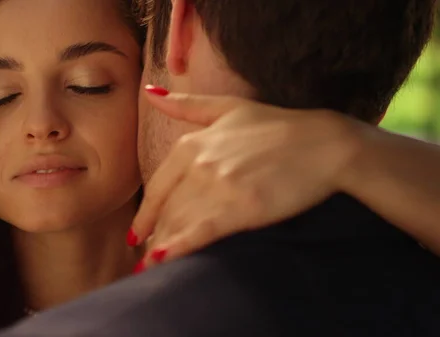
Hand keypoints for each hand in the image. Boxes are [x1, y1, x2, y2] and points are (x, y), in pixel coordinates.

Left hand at [131, 86, 363, 271]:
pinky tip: (163, 261)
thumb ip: (185, 104)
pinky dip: (178, 248)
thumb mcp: (228, 108)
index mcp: (192, 144)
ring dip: (162, 247)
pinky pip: (200, 232)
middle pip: (166, 210)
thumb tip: (150, 93)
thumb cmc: (277, 125)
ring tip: (153, 270)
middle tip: (147, 258)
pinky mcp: (241, 208)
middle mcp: (200, 164)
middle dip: (154, 236)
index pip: (157, 187)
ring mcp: (220, 186)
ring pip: (179, 223)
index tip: (137, 234)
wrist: (324, 144)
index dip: (145, 215)